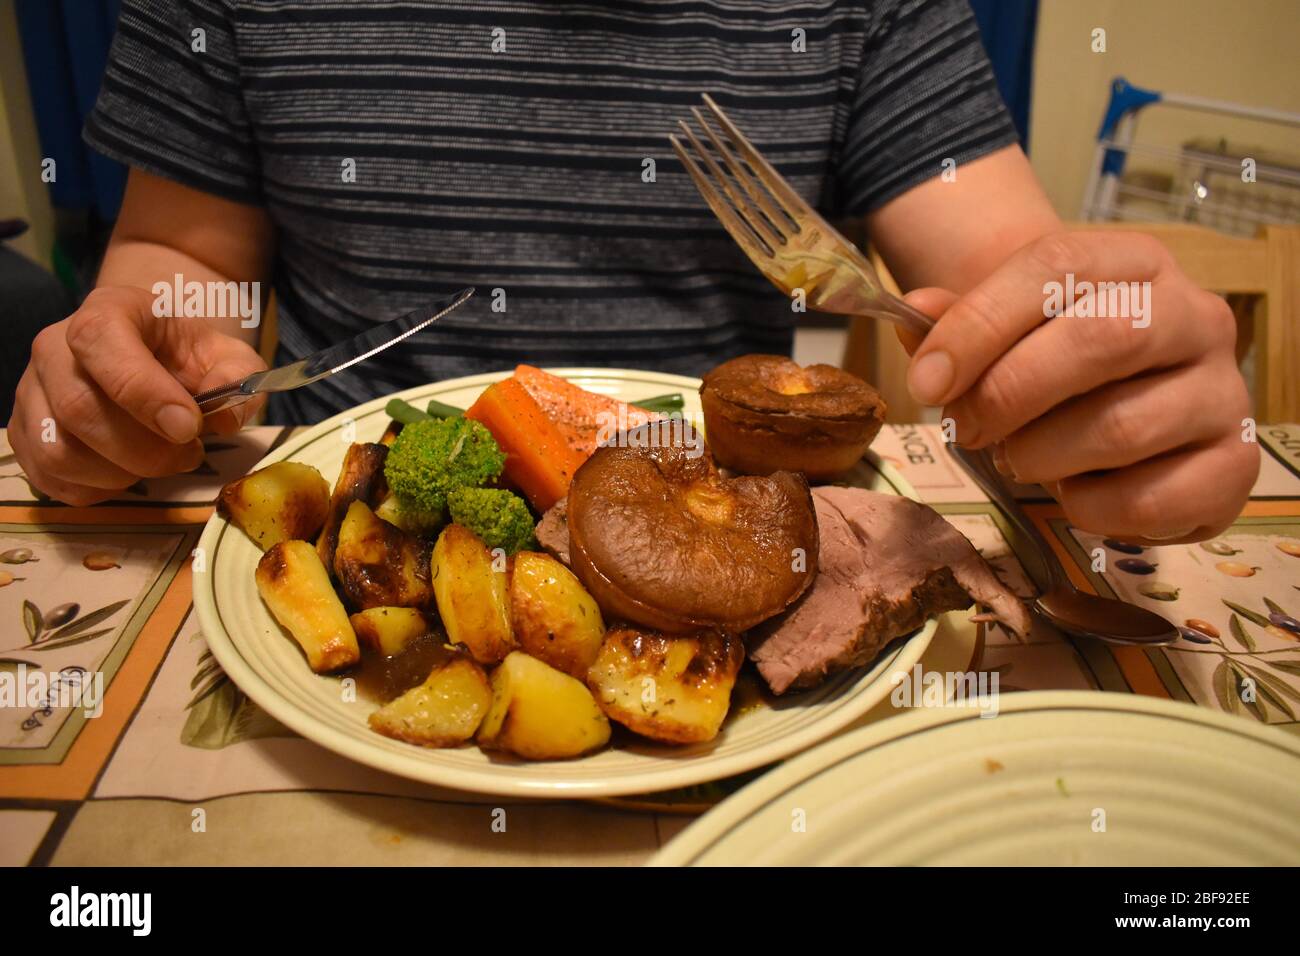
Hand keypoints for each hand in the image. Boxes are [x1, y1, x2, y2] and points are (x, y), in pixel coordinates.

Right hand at [8, 286, 266, 504]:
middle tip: (189, 453)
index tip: (189, 426)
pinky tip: (129, 473)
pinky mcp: (25, 434)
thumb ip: (237, 377)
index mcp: (106, 311)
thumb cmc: (187, 353)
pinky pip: (50, 477)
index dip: (143, 392)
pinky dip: (97, 489)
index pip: (100, 342)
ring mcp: (32, 393)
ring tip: (161, 462)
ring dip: (120, 473)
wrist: (153, 352)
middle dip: (144, 449)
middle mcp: (54, 348)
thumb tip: (224, 418)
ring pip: (58, 450)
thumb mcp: (228, 354)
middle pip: (79, 409)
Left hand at [900, 231, 1258, 542]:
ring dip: (1043, 456)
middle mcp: (1195, 316)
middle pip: (1098, 340)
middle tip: (967, 429)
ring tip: (1021, 459)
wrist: (1135, 403)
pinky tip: (1075, 494)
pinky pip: (1150, 499)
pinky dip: (1091, 507)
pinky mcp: (1235, 466)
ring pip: (1121, 427)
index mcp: (1134, 264)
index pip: (1055, 268)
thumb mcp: (1006, 326)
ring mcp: (1224, 392)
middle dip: (1008, 394)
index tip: (927, 381)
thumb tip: (912, 312)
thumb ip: (956, 320)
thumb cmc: (1059, 359)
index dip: (978, 325)